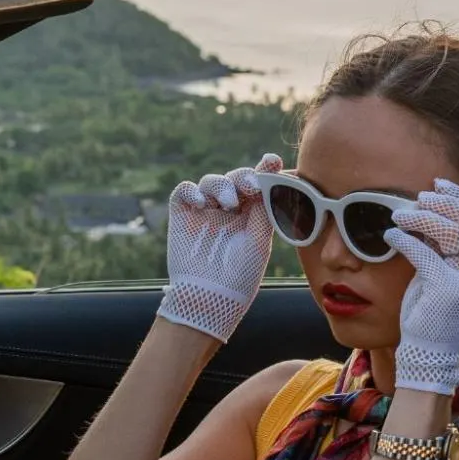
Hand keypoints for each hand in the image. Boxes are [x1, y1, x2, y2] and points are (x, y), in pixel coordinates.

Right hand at [155, 153, 280, 343]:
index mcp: (250, 218)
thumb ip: (266, 208)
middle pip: (235, 179)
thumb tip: (276, 175)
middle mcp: (227, 213)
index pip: (257, 186)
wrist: (209, 299)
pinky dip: (192, 190)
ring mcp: (203, 214)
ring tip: (228, 203)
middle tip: (250, 186)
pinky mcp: (181, 217)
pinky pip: (183, 191)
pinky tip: (202, 202)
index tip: (273, 160)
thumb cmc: (239, 277)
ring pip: (211, 181)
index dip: (264, 170)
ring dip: (221, 184)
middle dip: (244, 176)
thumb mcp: (260, 240)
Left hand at [383, 178, 458, 395]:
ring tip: (399, 214)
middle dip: (445, 201)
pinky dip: (405, 239)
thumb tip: (428, 217)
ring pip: (449, 232)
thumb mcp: (444, 280)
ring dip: (421, 216)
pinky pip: (425, 253)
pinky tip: (390, 235)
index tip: (440, 185)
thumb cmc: (433, 319)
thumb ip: (444, 252)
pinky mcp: (445, 291)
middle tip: (420, 196)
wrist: (430, 358)